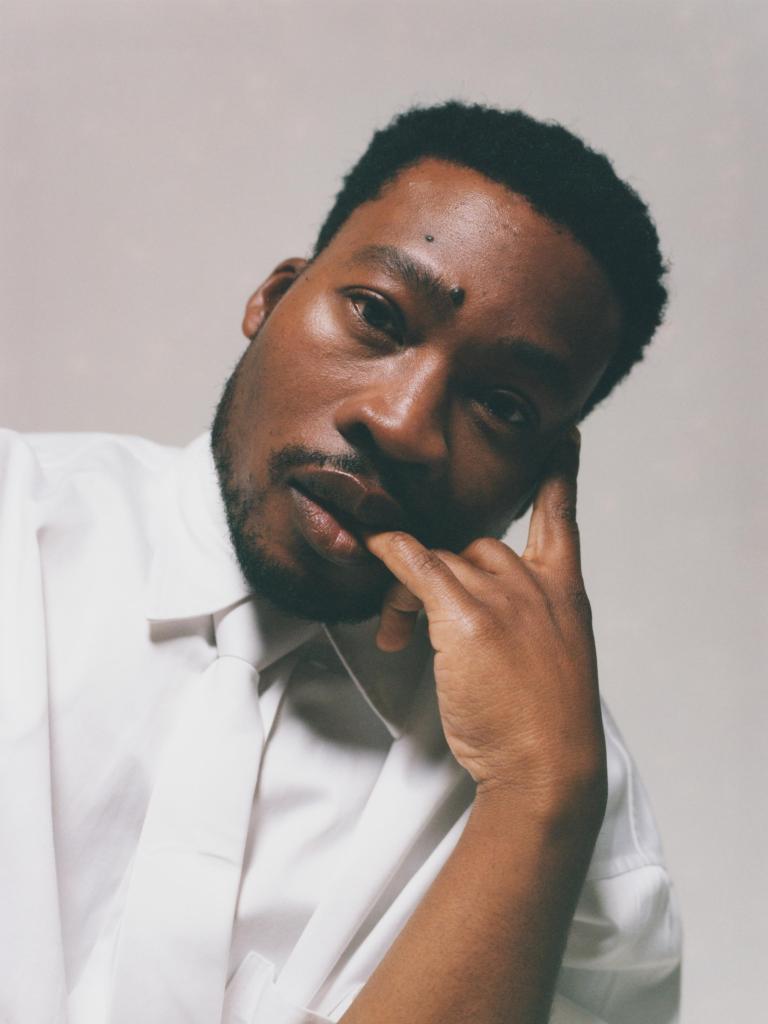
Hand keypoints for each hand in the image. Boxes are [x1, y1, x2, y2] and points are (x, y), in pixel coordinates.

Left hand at [365, 431, 605, 818]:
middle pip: (476, 544)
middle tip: (411, 619)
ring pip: (439, 560)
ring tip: (396, 634)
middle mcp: (536, 582)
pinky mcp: (466, 612)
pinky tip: (370, 546)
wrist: (547, 765)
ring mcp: (503, 594)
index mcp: (564, 591)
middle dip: (439, 574)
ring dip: (408, 590)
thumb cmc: (545, 723)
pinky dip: (388, 553)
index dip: (559, 476)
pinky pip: (416, 563)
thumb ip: (521, 621)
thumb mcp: (550, 661)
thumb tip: (473, 607)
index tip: (562, 441)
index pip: (562, 517)